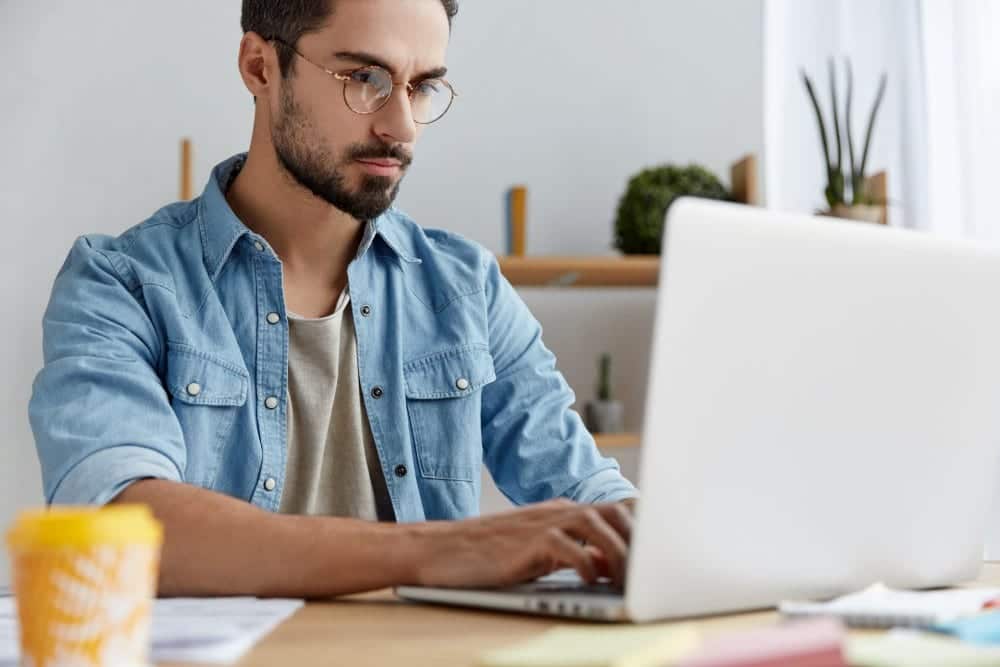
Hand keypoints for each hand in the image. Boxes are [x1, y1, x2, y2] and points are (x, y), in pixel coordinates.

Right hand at [413, 499, 632, 588]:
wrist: (440, 549)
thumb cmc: (488, 555)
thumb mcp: (539, 552)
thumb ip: (575, 553)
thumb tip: (612, 565)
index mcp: (563, 511)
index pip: (615, 508)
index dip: (642, 526)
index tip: (661, 549)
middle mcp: (557, 511)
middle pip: (614, 511)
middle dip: (637, 539)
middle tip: (648, 569)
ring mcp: (542, 523)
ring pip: (596, 525)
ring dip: (618, 552)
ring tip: (625, 579)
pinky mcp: (527, 542)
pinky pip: (567, 547)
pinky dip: (585, 563)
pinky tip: (590, 580)